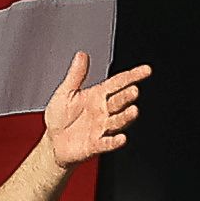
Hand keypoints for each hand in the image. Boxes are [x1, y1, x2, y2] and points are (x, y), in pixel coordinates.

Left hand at [29, 49, 150, 171]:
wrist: (53, 143)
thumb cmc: (60, 118)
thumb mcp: (65, 92)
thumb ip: (76, 74)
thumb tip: (82, 55)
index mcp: (98, 96)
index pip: (118, 83)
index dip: (132, 76)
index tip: (146, 70)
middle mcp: (103, 111)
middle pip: (119, 101)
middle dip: (127, 96)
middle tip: (134, 90)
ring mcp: (101, 128)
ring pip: (117, 121)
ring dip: (126, 117)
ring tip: (133, 111)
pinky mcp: (95, 144)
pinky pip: (107, 143)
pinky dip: (114, 142)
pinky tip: (121, 139)